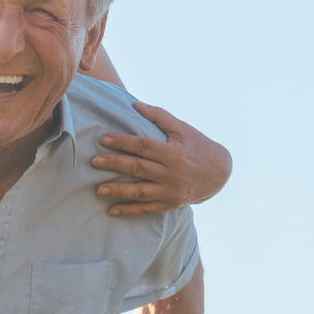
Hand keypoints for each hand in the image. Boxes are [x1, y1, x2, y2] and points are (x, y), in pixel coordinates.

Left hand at [92, 102, 231, 215]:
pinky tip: (112, 210)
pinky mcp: (170, 204)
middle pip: (138, 168)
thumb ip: (159, 116)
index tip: (103, 139)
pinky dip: (129, 210)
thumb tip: (134, 104)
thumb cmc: (197, 146)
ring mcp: (171, 191)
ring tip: (98, 189)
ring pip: (140, 192)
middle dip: (115, 164)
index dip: (122, 142)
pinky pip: (147, 209)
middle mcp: (172, 173)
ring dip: (118, 190)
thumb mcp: (182, 129)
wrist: (219, 173)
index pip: (143, 146)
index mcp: (173, 153)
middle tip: (94, 161)